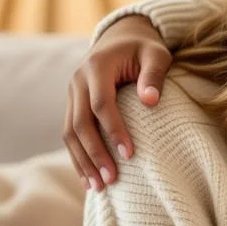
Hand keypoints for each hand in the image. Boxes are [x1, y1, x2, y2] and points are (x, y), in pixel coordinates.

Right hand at [63, 15, 169, 190]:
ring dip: (83, 161)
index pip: (102, 104)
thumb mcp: (156, 53)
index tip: (131, 154)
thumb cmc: (144, 48)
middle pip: (80, 123)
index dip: (114, 130)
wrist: (121, 38)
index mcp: (97, 66)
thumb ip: (154, 74)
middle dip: (95, 154)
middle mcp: (77, 81)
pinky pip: (69, 134)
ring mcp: (71, 94)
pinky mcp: (72, 104)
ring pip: (69, 133)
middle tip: (112, 180)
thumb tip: (151, 101)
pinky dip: (78, 156)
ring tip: (99, 187)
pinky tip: (87, 179)